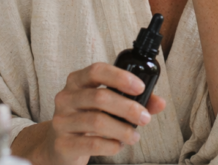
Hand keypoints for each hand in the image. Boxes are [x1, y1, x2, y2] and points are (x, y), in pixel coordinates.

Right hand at [11, 62, 165, 164]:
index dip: (120, 77)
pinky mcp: (62, 144)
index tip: (140, 87)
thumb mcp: (106, 106)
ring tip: (134, 136)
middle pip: (100, 97)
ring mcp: (61, 121)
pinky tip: (118, 145)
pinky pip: (91, 144)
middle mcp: (66, 98)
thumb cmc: (87, 119)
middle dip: (128, 108)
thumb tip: (160, 103)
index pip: (97, 70)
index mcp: (77, 81)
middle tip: (145, 118)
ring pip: (97, 121)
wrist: (58, 146)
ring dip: (123, 130)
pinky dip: (111, 145)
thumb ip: (133, 100)